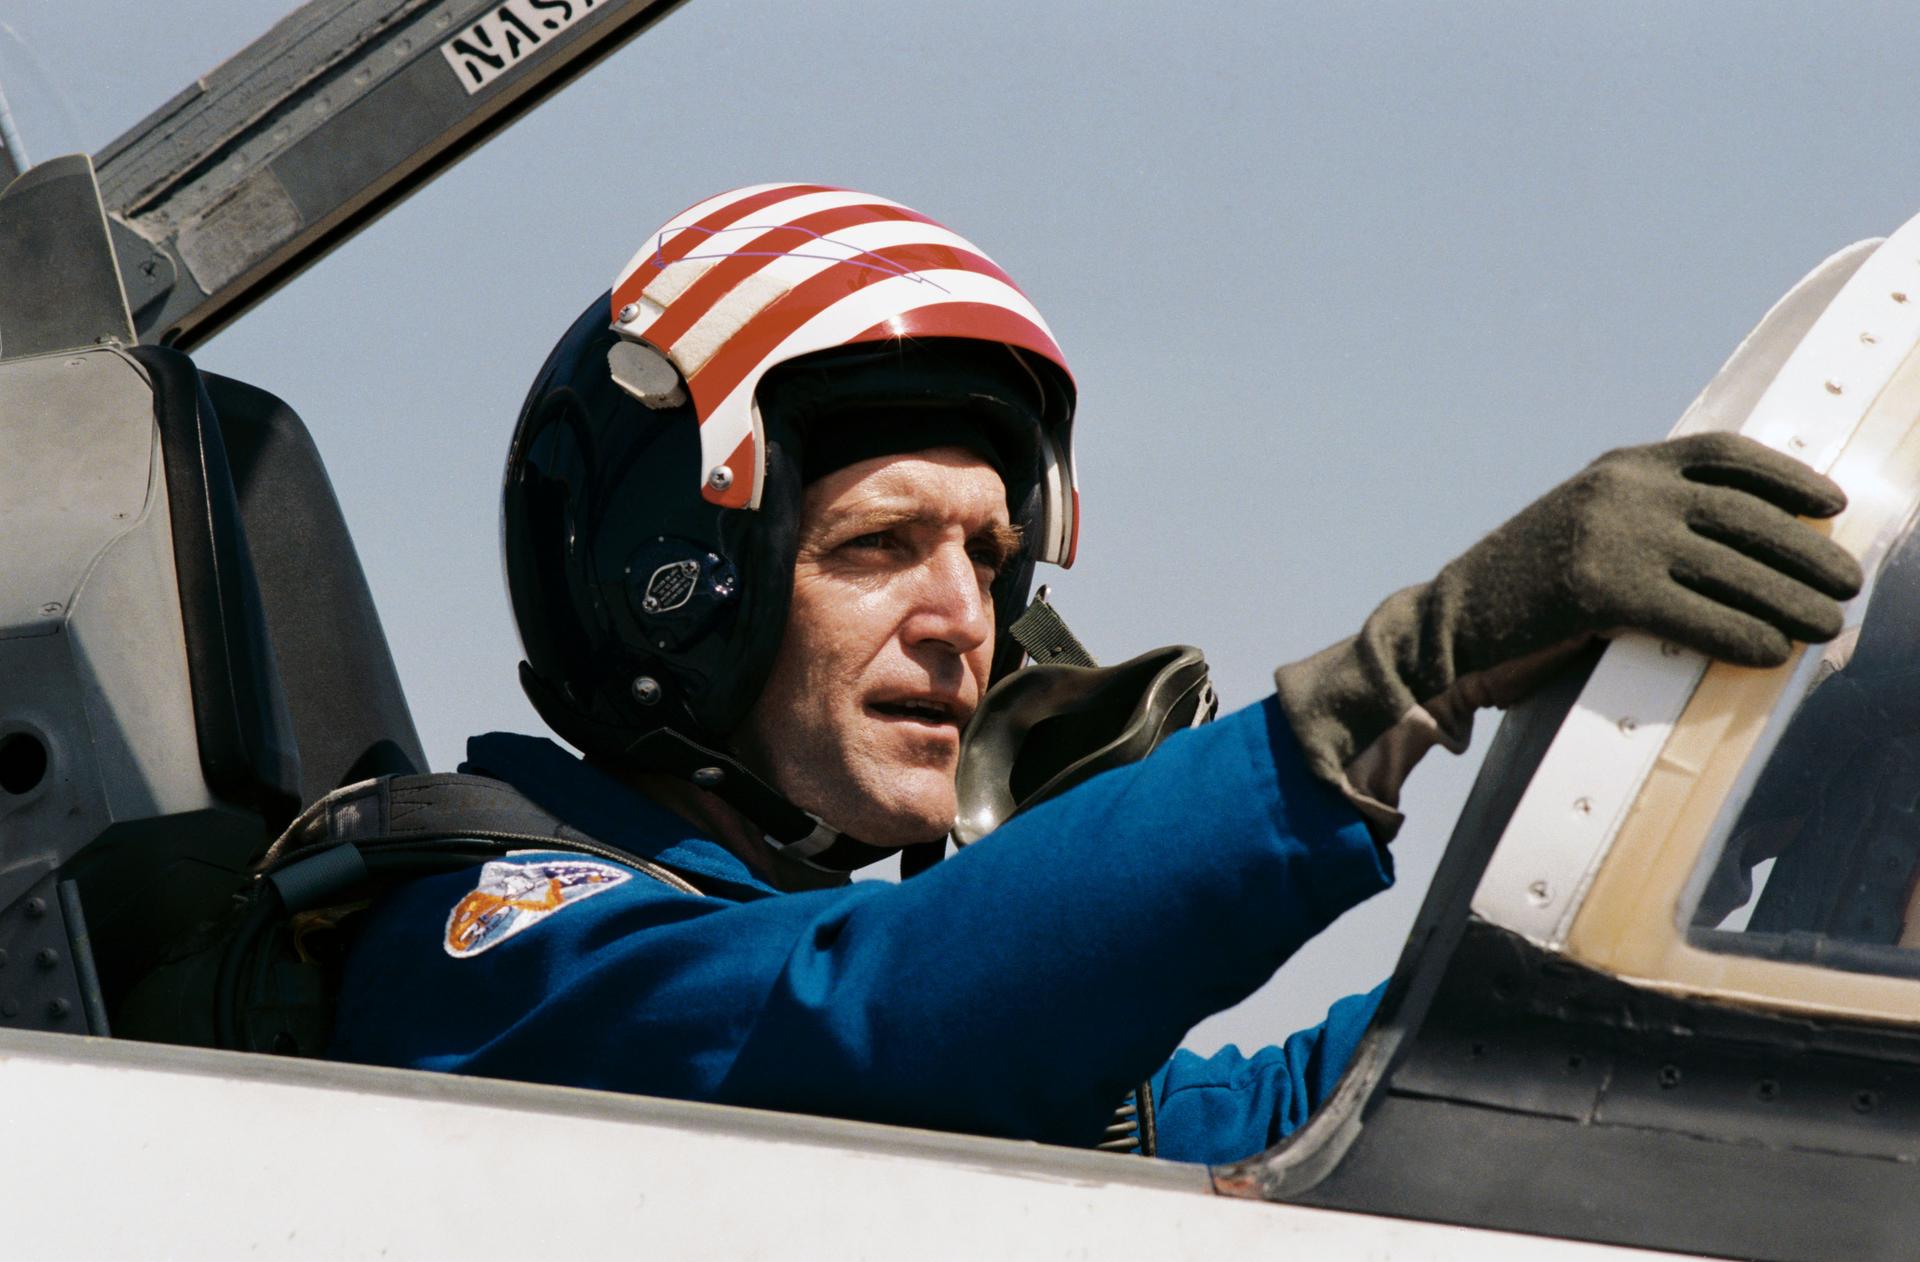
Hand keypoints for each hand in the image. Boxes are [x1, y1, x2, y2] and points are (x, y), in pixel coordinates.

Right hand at [1275, 432, 1864, 837]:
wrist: (1445, 628)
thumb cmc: (1522, 595)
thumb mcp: (1585, 533)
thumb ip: (1647, 528)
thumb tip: (1737, 557)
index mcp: (1619, 467)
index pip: (1723, 455)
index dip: (1787, 478)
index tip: (1831, 506)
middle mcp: (1621, 490)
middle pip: (1744, 515)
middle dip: (1805, 552)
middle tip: (1846, 585)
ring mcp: (1610, 535)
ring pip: (1730, 568)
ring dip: (1790, 600)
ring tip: (1827, 626)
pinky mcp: (1598, 589)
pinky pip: (1694, 613)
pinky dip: (1742, 635)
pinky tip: (1770, 653)